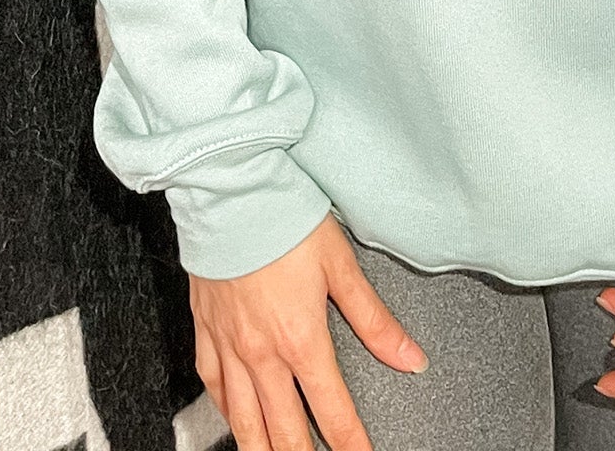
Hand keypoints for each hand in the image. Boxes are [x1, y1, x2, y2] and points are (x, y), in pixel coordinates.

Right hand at [190, 212, 428, 450]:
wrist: (228, 188)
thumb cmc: (282, 216)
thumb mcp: (341, 264)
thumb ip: (375, 320)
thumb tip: (410, 357)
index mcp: (301, 339)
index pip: (334, 412)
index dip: (352, 447)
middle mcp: (262, 352)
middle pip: (284, 431)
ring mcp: (228, 344)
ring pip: (242, 421)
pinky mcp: (204, 328)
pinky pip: (211, 385)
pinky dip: (224, 411)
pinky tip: (233, 419)